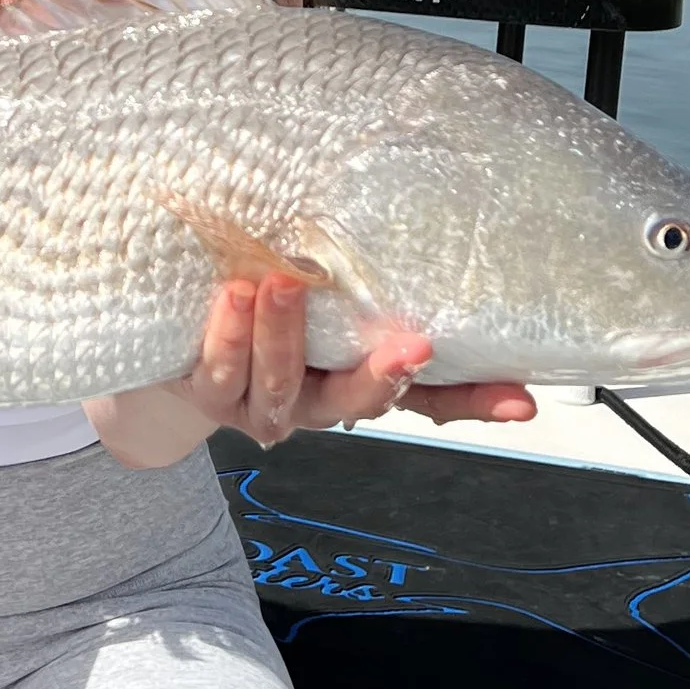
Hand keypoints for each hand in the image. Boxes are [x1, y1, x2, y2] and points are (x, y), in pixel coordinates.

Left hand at [88, 276, 534, 466]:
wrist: (174, 356)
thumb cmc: (268, 320)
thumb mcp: (332, 315)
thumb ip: (387, 304)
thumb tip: (477, 304)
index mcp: (353, 385)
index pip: (426, 400)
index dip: (472, 401)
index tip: (514, 397)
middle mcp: (311, 404)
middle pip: (355, 403)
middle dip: (381, 379)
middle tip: (408, 347)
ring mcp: (257, 403)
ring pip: (278, 386)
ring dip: (286, 338)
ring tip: (286, 284)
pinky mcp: (208, 390)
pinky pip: (219, 370)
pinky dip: (230, 334)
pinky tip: (236, 295)